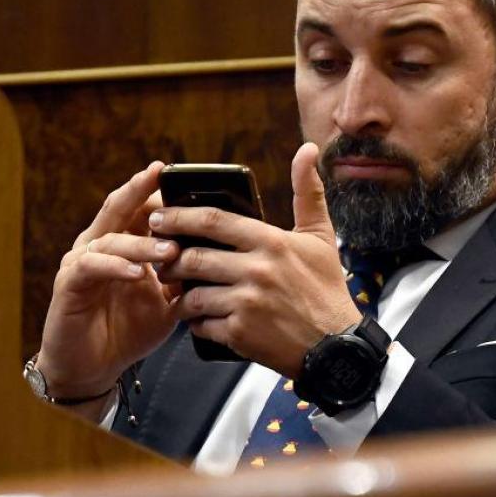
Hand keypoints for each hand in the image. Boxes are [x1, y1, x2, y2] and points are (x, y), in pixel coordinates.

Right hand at [38, 162, 182, 397]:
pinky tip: (138, 272)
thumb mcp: (166, 299)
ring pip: (111, 238)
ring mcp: (81, 262)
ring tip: (170, 249)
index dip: (158, 192)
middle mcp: (99, 245)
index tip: (180, 176)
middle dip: (139, 190)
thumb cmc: (128, 329)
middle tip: (159, 176)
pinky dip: (117, 267)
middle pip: (119, 208)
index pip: (141, 209)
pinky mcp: (68, 285)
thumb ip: (183, 276)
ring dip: (142, 243)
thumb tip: (217, 258)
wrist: (94, 367)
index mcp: (123, 243)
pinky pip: (92, 267)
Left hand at [154, 143, 361, 376]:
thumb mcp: (320, 237)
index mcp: (272, 242)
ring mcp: (247, 303)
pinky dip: (196, 324)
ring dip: (180, 295)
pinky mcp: (241, 334)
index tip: (159, 218)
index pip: (214, 221)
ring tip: (178, 293)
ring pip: (193, 294)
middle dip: (171, 259)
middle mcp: (257, 271)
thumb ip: (308, 192)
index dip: (179, 217)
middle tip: (160, 258)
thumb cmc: (327, 289)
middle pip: (194, 258)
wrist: (336, 347)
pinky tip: (200, 320)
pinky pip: (201, 326)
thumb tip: (308, 149)